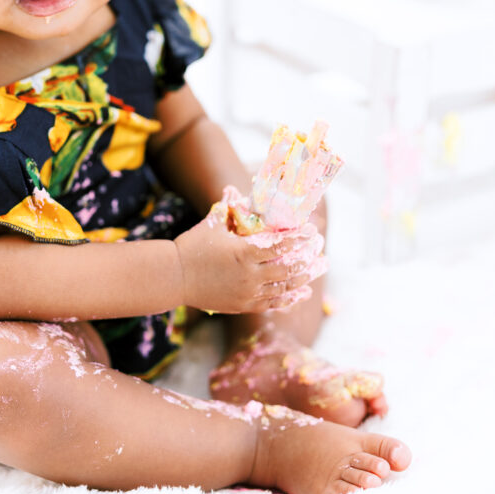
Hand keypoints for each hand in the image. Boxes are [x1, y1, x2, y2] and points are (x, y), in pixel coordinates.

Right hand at [174, 216, 308, 314]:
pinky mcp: (242, 305)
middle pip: (287, 268)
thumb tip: (231, 188)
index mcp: (244, 252)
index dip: (298, 238)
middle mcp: (250, 275)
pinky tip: (300, 293)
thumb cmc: (191, 247)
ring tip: (315, 271)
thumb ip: (226, 208)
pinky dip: (287, 299)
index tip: (312, 232)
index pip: (280, 245)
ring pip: (283, 288)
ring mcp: (247, 293)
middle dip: (306, 260)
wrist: (174, 278)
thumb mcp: (211, 224)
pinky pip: (271, 303)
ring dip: (302, 280)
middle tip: (320, 253)